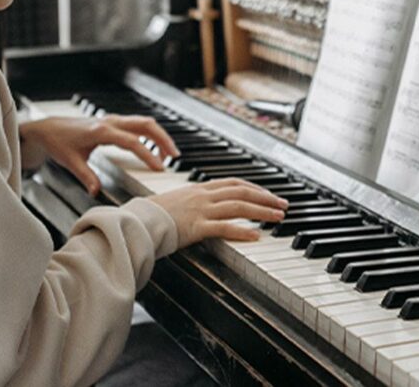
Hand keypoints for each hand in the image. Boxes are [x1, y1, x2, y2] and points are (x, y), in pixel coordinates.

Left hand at [19, 115, 180, 194]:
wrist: (47, 128)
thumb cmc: (58, 141)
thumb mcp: (70, 161)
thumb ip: (86, 176)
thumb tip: (96, 191)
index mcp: (101, 131)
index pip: (132, 142)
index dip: (148, 155)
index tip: (159, 167)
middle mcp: (110, 122)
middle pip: (146, 125)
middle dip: (163, 139)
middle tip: (175, 156)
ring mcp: (113, 120)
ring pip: (144, 123)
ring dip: (159, 136)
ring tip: (169, 153)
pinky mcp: (114, 122)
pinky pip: (137, 125)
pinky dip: (150, 135)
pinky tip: (154, 147)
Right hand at [149, 178, 288, 246]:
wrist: (135, 222)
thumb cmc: (150, 216)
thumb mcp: (174, 203)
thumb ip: (191, 203)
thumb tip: (204, 209)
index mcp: (198, 189)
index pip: (233, 182)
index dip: (254, 187)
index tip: (268, 193)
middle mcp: (202, 196)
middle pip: (242, 191)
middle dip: (266, 197)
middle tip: (283, 204)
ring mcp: (200, 210)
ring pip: (239, 206)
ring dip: (263, 211)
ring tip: (279, 217)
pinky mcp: (196, 227)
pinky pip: (225, 227)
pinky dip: (243, 230)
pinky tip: (257, 236)